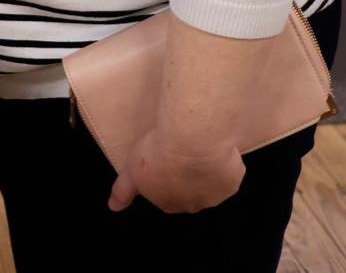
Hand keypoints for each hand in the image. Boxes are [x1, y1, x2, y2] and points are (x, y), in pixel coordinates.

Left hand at [108, 126, 245, 214]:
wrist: (192, 138)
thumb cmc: (158, 151)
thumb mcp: (132, 170)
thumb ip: (123, 190)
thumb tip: (113, 207)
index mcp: (169, 203)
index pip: (167, 196)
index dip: (166, 178)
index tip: (166, 160)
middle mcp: (193, 204)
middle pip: (190, 192)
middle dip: (186, 176)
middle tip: (182, 151)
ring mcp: (215, 195)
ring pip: (210, 182)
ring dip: (206, 169)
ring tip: (199, 145)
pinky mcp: (232, 181)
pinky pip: (229, 171)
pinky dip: (225, 161)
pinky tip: (216, 146)